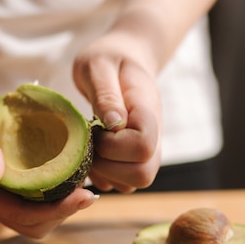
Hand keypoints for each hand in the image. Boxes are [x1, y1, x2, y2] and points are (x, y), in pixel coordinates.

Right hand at [0, 80, 97, 237]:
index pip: (21, 215)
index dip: (57, 210)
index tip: (87, 195)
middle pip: (32, 223)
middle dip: (63, 212)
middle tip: (90, 189)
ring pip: (34, 212)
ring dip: (61, 202)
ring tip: (85, 179)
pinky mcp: (3, 177)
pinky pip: (32, 192)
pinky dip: (54, 185)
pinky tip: (71, 166)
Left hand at [73, 37, 161, 192]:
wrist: (126, 60)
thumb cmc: (109, 59)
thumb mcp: (98, 66)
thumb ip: (106, 94)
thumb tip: (114, 124)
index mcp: (148, 112)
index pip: (143, 146)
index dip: (114, 146)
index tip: (96, 127)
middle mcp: (154, 137)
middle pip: (142, 175)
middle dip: (108, 166)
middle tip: (90, 143)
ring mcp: (147, 152)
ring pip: (132, 184)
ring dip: (104, 174)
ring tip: (90, 147)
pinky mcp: (135, 160)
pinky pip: (122, 184)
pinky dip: (103, 177)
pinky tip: (91, 154)